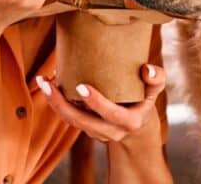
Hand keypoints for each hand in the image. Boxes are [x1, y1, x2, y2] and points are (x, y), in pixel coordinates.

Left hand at [36, 64, 165, 142]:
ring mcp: (96, 132)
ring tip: (43, 81)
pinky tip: (49, 83)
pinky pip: (69, 117)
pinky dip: (57, 102)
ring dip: (54, 103)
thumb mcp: (155, 90)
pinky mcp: (85, 128)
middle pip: (83, 122)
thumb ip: (157, 79)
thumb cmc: (144, 99)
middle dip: (62, 104)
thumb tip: (147, 69)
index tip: (81, 87)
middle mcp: (111, 131)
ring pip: (71, 121)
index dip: (96, 103)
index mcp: (129, 122)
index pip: (111, 114)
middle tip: (48, 83)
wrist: (137, 125)